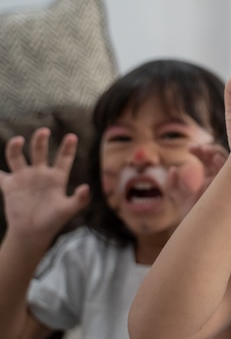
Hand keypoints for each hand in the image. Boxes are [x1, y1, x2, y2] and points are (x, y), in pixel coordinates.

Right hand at [0, 128, 88, 243]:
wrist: (33, 233)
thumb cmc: (53, 221)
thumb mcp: (68, 209)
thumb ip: (79, 199)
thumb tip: (86, 187)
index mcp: (57, 177)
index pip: (64, 158)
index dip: (68, 148)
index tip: (72, 137)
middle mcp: (40, 173)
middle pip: (40, 152)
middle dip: (40, 141)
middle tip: (43, 131)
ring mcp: (24, 178)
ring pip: (18, 157)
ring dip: (16, 148)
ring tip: (18, 140)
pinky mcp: (10, 186)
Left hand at [168, 143, 228, 215]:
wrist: (205, 233)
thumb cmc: (194, 217)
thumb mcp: (180, 198)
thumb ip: (173, 185)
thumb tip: (172, 169)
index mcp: (210, 177)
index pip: (207, 158)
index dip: (199, 150)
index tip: (189, 148)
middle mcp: (221, 178)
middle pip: (218, 157)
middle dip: (209, 149)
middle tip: (199, 148)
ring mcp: (229, 182)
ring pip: (228, 162)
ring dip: (217, 153)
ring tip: (206, 150)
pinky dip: (226, 163)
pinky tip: (216, 159)